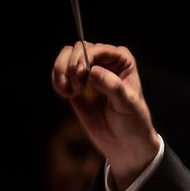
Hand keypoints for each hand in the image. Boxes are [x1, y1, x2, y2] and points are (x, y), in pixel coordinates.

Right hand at [51, 41, 158, 189]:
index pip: (98, 48)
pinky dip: (56, 81)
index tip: (83, 75)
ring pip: (65, 57)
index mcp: (122, 61)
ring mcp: (88, 73)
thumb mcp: (127, 103)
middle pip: (78, 49)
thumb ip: (111, 86)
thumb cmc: (133, 120)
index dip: (86, 57)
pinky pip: (59, 73)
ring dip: (61, 71)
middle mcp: (105, 62)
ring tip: (69, 92)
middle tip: (77, 88)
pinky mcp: (76, 85)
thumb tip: (92, 71)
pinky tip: (66, 95)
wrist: (124, 142)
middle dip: (72, 65)